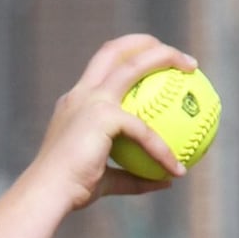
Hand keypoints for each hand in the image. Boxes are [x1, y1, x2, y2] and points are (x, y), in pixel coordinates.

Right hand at [30, 34, 199, 211]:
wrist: (46, 195)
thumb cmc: (68, 192)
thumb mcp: (104, 184)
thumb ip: (132, 178)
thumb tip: (164, 181)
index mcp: (76, 104)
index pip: (101, 70)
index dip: (126, 60)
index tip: (152, 66)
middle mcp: (81, 95)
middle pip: (114, 50)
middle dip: (145, 42)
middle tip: (176, 57)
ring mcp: (91, 101)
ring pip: (134, 64)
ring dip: (165, 57)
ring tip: (193, 68)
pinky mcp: (103, 116)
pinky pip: (144, 130)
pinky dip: (162, 151)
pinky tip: (177, 169)